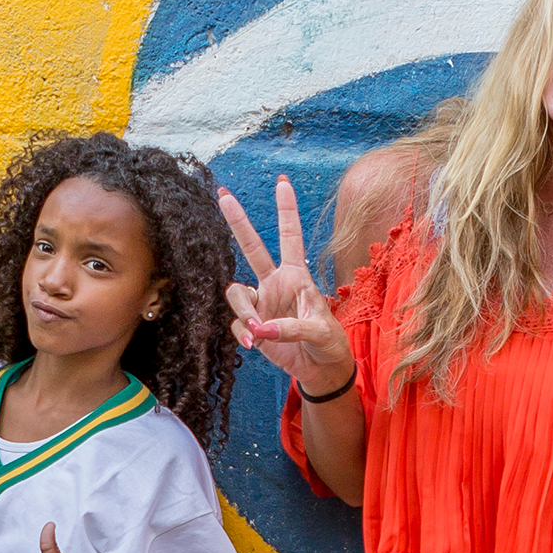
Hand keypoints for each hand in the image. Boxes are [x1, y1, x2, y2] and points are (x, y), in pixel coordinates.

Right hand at [219, 176, 354, 392]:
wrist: (322, 370)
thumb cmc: (329, 344)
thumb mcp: (320, 332)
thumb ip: (291, 328)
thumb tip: (259, 329)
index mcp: (297, 277)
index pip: (291, 237)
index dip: (287, 211)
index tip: (283, 183)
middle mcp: (275, 284)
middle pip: (252, 248)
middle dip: (238, 222)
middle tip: (223, 194)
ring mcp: (262, 304)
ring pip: (236, 293)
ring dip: (243, 311)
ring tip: (258, 331)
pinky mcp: (252, 326)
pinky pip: (236, 323)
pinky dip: (242, 333)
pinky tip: (255, 344)